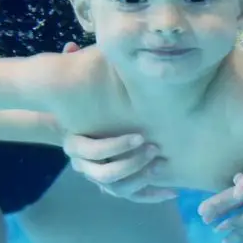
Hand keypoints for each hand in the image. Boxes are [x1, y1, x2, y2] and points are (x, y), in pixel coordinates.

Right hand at [60, 41, 176, 202]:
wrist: (87, 122)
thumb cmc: (90, 99)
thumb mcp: (84, 81)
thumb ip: (77, 65)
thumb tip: (71, 46)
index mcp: (74, 143)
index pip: (92, 151)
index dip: (115, 147)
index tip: (140, 136)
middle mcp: (83, 165)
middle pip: (104, 174)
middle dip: (132, 163)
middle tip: (155, 148)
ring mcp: (100, 177)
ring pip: (117, 189)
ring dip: (141, 179)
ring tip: (161, 164)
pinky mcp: (117, 185)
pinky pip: (132, 197)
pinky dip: (150, 196)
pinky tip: (170, 191)